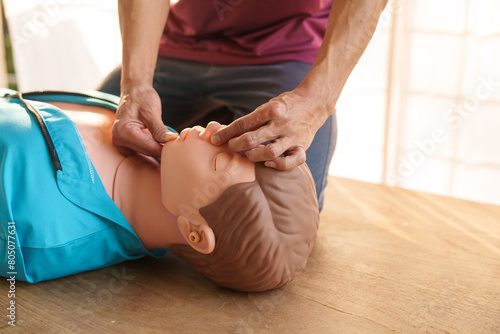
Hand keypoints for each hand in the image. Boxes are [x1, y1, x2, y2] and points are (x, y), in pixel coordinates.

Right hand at [112, 84, 176, 156]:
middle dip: (162, 148)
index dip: (165, 148)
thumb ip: (160, 129)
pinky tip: (162, 141)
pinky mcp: (127, 143)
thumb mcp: (152, 113)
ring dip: (159, 147)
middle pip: (148, 151)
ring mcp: (122, 142)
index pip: (149, 148)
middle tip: (177, 143)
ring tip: (170, 140)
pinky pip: (144, 148)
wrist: (134, 91)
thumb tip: (171, 140)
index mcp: (124, 132)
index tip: (178, 146)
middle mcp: (119, 139)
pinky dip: (154, 145)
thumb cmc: (141, 98)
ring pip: (147, 151)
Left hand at [211, 88, 330, 169]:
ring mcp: (294, 136)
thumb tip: (225, 132)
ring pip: (269, 152)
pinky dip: (279, 165)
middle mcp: (283, 122)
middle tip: (231, 147)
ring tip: (246, 154)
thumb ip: (252, 120)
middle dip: (237, 145)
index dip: (227, 133)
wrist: (314, 102)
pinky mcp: (303, 146)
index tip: (215, 139)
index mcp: (272, 109)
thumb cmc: (285, 106)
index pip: (243, 123)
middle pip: (253, 139)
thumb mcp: (268, 106)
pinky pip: (293, 161)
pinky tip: (268, 163)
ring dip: (253, 156)